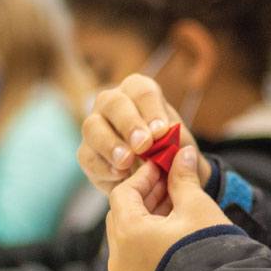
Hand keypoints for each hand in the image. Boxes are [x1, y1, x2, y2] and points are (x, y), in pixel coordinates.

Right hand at [77, 74, 210, 193]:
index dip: (151, 111)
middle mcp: (113, 103)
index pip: (142, 91)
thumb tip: (171, 139)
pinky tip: (119, 175)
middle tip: (143, 145)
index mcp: (140, 93)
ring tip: (127, 161)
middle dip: (129, 124)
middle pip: (113, 103)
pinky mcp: (87, 153)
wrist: (161, 180)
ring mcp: (96, 126)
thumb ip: (179, 142)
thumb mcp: (183, 148)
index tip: (161, 132)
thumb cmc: (173, 154)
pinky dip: (102, 167)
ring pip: (92, 127)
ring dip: (110, 144)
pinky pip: (87, 156)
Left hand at [106, 146, 230, 270]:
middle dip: (145, 196)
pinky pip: (134, 254)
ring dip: (147, 217)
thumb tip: (182, 153)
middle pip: (122, 214)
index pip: (123, 194)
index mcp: (128, 234)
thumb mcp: (195, 206)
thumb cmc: (208, 247)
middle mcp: (119, 258)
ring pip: (128, 235)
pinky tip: (172, 229)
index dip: (143, 177)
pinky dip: (147, 238)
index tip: (162, 167)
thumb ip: (182, 177)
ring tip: (175, 205)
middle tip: (169, 183)